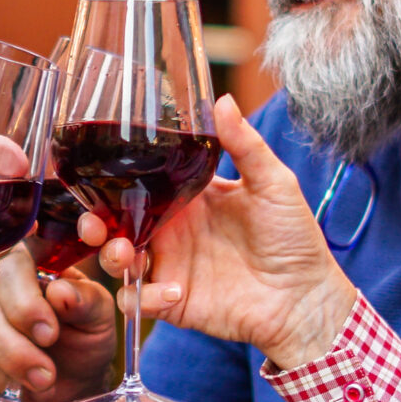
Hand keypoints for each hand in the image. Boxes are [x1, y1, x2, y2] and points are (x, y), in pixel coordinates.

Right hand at [0, 250, 117, 401]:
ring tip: (33, 384)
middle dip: (15, 352)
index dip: (24, 303)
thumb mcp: (98, 319)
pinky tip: (3, 391)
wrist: (70, 381)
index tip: (49, 335)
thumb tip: (61, 293)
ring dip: (1, 373)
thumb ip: (86, 301)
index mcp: (28, 262)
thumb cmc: (84, 339)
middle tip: (46, 376)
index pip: (11, 266)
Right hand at [97, 95, 357, 369]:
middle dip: (95, 222)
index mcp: (189, 198)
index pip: (141, 184)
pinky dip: (145, 297)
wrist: (306, 297)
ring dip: (111, 257)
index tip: (101, 175)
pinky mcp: (174, 301)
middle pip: (117, 222)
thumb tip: (222, 100)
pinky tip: (173, 291)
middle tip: (94, 224)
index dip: (116, 181)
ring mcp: (171, 266)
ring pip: (118, 259)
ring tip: (127, 255)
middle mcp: (172, 231)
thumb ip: (245, 144)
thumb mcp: (273, 183)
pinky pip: (140, 300)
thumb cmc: (294, 238)